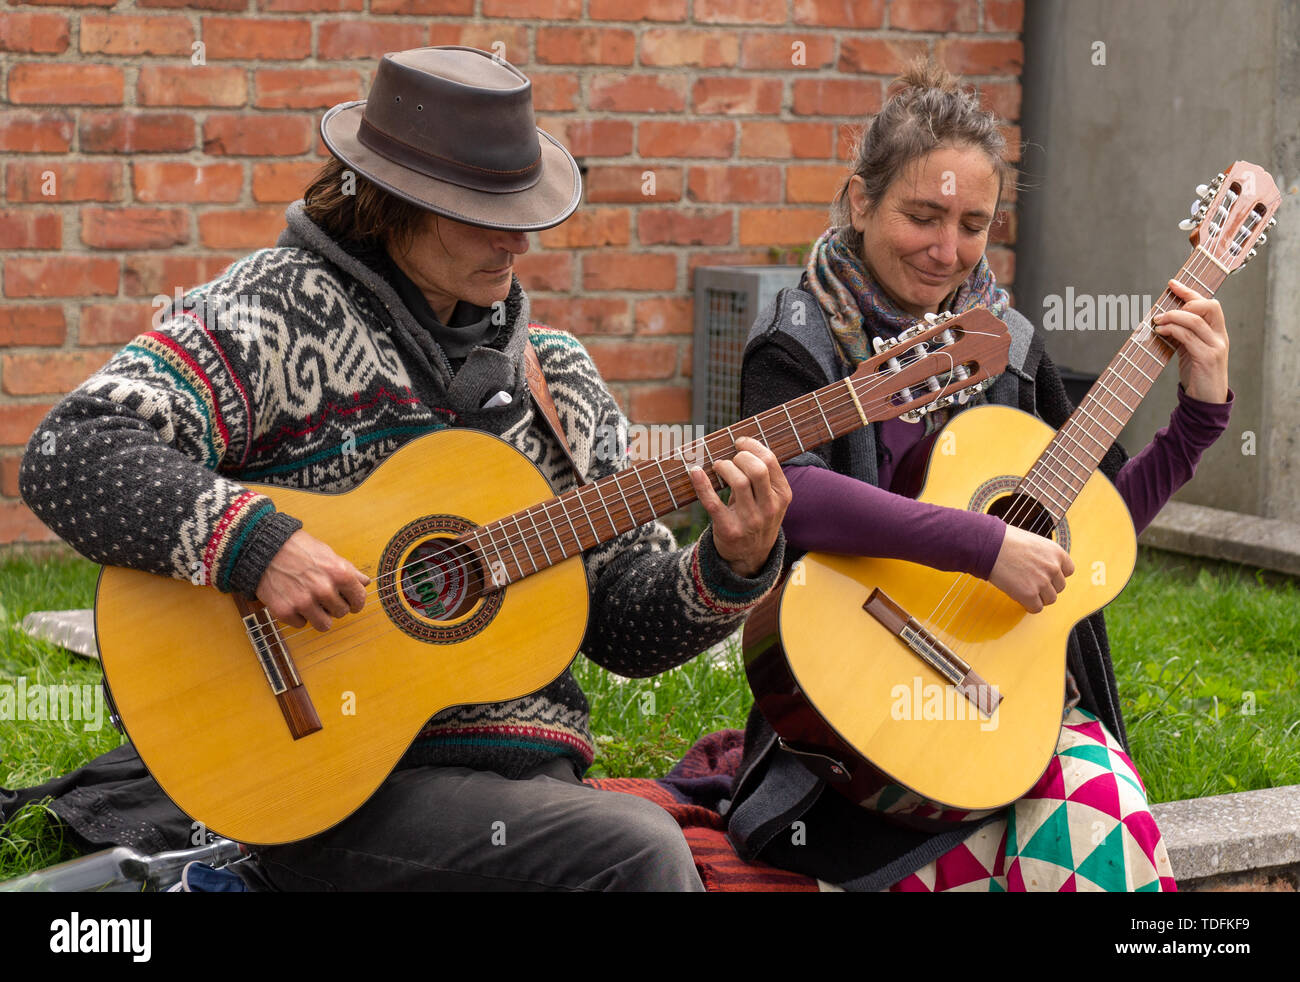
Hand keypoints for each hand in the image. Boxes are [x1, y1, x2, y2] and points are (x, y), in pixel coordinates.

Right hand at [255, 529, 369, 630]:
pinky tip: (293, 601)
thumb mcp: (328, 554)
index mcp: (339, 574)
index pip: (359, 600)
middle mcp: (323, 589)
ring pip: (324, 625)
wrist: (263, 549)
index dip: (356, 602)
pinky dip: (298, 616)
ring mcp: (303, 602)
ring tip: (311, 603)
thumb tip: (365, 582)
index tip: (351, 603)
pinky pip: (301, 625)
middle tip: (324, 597)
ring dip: (319, 616)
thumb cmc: (298, 549)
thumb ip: (348, 570)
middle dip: (334, 606)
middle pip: (341, 613)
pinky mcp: (285, 611)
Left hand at [690, 436, 790, 577]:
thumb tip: (740, 444)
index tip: (739, 442)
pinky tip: (695, 472)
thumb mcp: (770, 500)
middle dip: (740, 456)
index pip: (770, 461)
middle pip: (757, 470)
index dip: (752, 446)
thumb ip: (762, 477)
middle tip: (730, 458)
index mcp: (782, 496)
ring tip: (718, 466)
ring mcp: (750, 521)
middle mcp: (769, 508)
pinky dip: (702, 484)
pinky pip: (713, 503)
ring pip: (738, 483)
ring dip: (724, 467)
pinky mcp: (729, 530)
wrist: (750, 557)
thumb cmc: (757, 518)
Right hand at [987, 524, 1073, 612]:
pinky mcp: (1029, 594)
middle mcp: (1053, 567)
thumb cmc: (1005, 541)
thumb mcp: (1034, 542)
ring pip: (1050, 599)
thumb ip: (1045, 556)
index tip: (1044, 575)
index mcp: (1057, 552)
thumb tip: (1046, 570)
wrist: (990, 545)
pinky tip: (1020, 597)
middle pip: (1059, 587)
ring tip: (1024, 589)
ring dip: (1039, 597)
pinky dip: (1029, 605)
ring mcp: (1042, 581)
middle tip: (1031, 583)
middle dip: (1047, 587)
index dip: (1055, 574)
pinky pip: (1036, 608)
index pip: (1068, 571)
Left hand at [1153, 278, 1228, 402]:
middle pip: (1208, 306)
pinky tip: (1161, 331)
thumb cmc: (1197, 374)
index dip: (1190, 291)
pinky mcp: (1207, 358)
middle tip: (1162, 311)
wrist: (1207, 400)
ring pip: (1196, 320)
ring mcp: (1216, 347)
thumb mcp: (1191, 350)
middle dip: (1184, 302)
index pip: (1208, 303)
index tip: (1172, 284)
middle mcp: (1220, 336)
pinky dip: (1173, 330)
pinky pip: (1189, 337)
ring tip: (1157, 321)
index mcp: (1218, 332)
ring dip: (1173, 317)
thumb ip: (1183, 334)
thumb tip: (1163, 319)